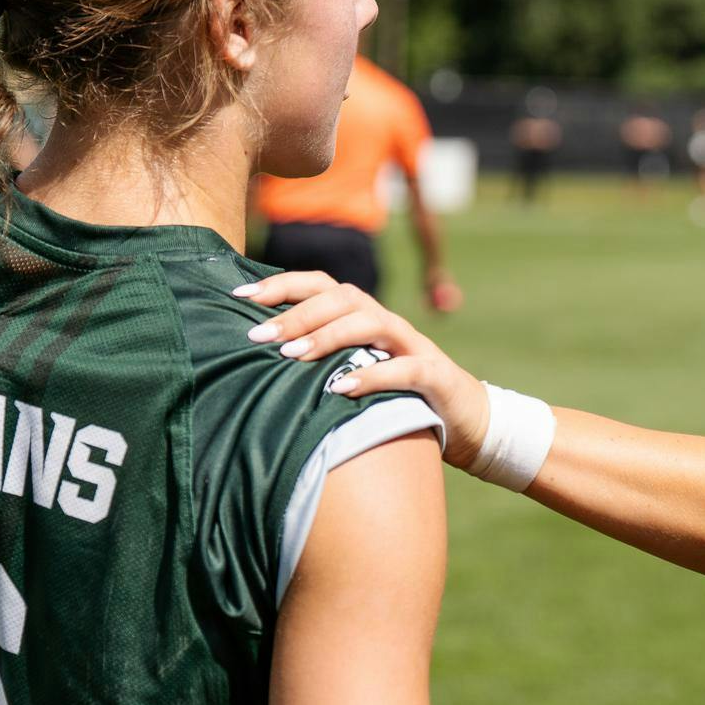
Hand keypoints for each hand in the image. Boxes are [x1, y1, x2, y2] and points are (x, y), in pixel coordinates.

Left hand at [233, 271, 489, 469]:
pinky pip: (403, 368)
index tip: (238, 295)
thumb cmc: (395, 397)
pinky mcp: (433, 375)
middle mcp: (386, 323)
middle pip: (341, 297)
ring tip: (291, 355)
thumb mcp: (355, 372)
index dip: (281, 285)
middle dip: (296, 313)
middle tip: (258, 336)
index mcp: (364, 317)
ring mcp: (412, 346)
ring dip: (327, 336)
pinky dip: (371, 376)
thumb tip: (256, 358)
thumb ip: (319, 360)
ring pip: (369, 323)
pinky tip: (339, 389)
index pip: (321, 285)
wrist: (466, 419)